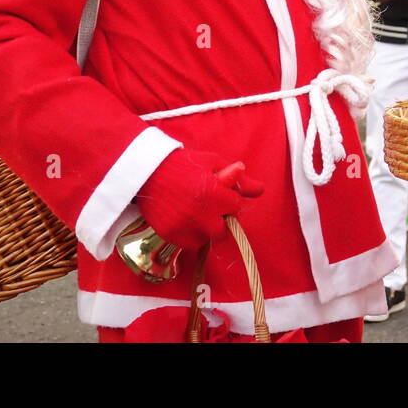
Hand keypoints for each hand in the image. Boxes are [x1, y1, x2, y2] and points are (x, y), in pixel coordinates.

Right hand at [135, 148, 263, 250]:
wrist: (146, 171)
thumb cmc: (184, 163)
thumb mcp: (213, 163)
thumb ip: (239, 179)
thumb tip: (261, 190)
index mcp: (213, 193)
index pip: (236, 206)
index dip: (229, 198)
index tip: (218, 190)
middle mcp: (200, 214)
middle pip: (225, 230)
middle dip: (221, 218)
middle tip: (209, 205)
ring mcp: (184, 227)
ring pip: (208, 238)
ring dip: (206, 228)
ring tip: (196, 212)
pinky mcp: (171, 235)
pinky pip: (191, 245)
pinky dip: (191, 235)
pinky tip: (185, 220)